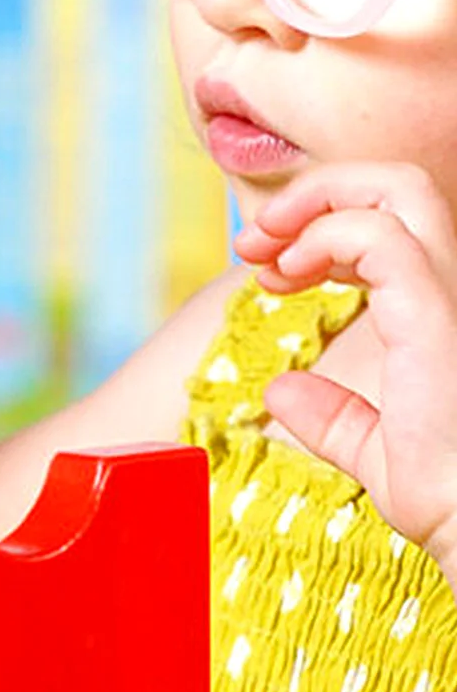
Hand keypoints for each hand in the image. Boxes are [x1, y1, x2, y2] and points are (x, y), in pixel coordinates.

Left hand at [234, 162, 456, 574]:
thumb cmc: (453, 506)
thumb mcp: (382, 460)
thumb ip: (339, 421)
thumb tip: (284, 393)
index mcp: (447, 313)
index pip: (395, 222)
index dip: (322, 225)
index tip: (267, 265)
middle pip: (399, 184)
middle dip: (314, 194)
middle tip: (254, 240)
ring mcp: (455, 295)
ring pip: (397, 187)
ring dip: (311, 202)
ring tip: (261, 248)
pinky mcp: (439, 312)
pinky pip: (379, 235)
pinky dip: (321, 236)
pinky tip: (288, 274)